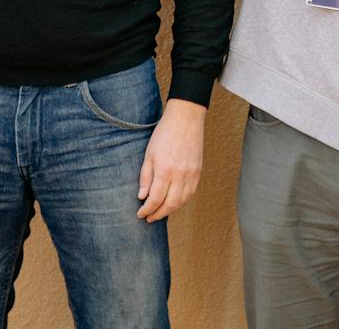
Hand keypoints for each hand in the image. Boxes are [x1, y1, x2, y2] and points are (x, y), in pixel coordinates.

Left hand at [137, 98, 205, 220]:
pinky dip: (181, 201)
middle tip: (149, 218)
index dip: (146, 210)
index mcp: (165, 170)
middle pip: (169, 204)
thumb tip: (142, 197)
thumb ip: (145, 177)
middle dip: (158, 214)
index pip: (155, 199)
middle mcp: (180, 175)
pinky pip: (190, 193)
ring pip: (182, 201)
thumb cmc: (164, 134)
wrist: (185, 119)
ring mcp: (191, 174)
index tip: (140, 213)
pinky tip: (173, 202)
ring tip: (160, 212)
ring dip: (170, 210)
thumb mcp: (149, 154)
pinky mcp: (198, 172)